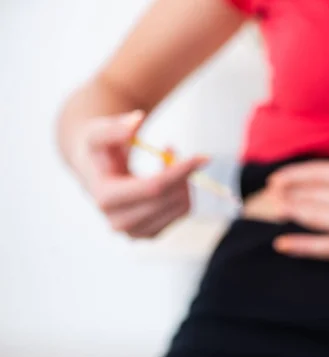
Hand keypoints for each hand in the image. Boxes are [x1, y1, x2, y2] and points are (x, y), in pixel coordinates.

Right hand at [70, 110, 205, 237]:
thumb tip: (137, 120)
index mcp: (106, 198)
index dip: (180, 171)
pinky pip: (181, 213)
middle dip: (182, 173)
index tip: (203, 157)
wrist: (94, 171)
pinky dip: (182, 192)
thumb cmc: (98, 150)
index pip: (154, 188)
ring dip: (183, 181)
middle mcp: (119, 222)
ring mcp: (135, 232)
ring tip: (165, 161)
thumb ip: (116, 127)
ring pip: (181, 207)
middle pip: (170, 199)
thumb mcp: (99, 132)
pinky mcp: (149, 234)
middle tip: (173, 150)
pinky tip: (167, 179)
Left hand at [268, 95, 328, 261]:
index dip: (294, 176)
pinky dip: (302, 246)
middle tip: (272, 195)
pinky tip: (281, 244)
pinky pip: (326, 248)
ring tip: (277, 209)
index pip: (316, 174)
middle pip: (311, 196)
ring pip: (315, 218)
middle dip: (290, 194)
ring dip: (294, 212)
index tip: (275, 178)